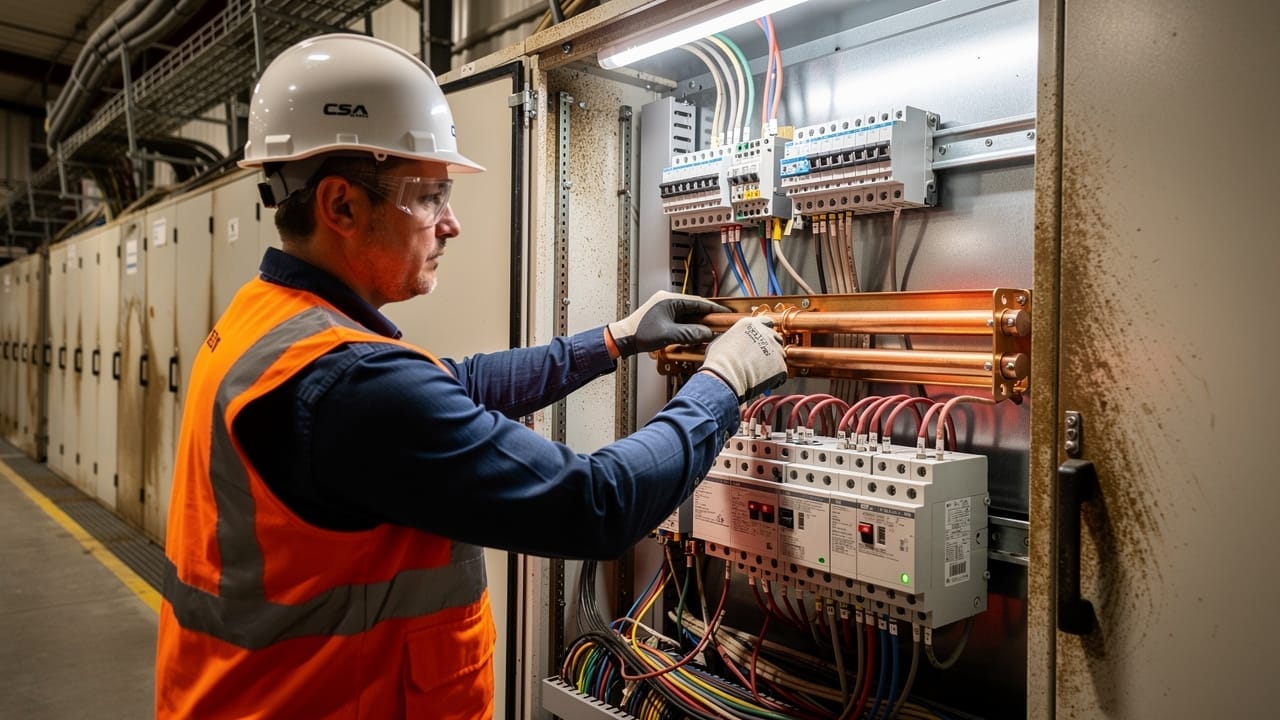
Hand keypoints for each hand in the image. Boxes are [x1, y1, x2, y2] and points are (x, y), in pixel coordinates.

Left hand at [608, 291, 727, 355]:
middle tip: (720, 322)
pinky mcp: (661, 315)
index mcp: (669, 300)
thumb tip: (707, 333)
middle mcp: (667, 300)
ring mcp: (664, 307)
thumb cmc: (639, 333)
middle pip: (694, 306)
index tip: (724, 313)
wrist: (623, 338)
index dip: (713, 308)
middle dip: (708, 315)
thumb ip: (690, 333)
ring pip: (688, 313)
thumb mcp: (669, 335)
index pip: (698, 302)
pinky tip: (694, 332)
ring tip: (709, 328)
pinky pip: (681, 318)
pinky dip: (689, 324)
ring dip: (698, 321)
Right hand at [699, 316, 787, 402]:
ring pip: (780, 355)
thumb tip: (733, 341)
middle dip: (770, 347)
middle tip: (760, 358)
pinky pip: (782, 372)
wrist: (726, 376)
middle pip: (776, 338)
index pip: (767, 322)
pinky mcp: (781, 366)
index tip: (762, 340)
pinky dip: (776, 378)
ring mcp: (775, 349)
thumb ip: (734, 337)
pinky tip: (764, 381)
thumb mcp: (721, 341)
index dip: (765, 332)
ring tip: (760, 372)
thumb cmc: (719, 360)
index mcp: (751, 324)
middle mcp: (766, 333)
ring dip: (773, 363)